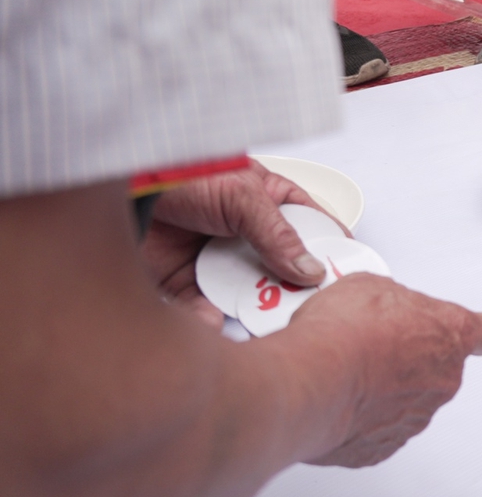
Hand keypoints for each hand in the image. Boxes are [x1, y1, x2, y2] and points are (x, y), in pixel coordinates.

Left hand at [143, 163, 338, 327]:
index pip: (311, 228)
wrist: (123, 190)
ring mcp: (217, 258)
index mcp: (269, 203)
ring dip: (251, 308)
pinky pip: (202, 307)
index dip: (328, 251)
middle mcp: (247, 234)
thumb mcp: (243, 197)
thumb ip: (279, 235)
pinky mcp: (184, 281)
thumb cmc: (182, 174)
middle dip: (291, 290)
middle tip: (301, 308)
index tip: (342, 276)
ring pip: (246, 293)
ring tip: (257, 322)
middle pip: (282, 269)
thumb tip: (311, 269)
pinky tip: (210, 322)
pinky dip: (205, 319)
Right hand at [285, 273, 481, 466]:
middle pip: (439, 368)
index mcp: (449, 334)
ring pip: (408, 401)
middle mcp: (442, 379)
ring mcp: (416, 416)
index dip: (477, 333)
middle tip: (373, 348)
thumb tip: (383, 307)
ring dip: (385, 390)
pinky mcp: (384, 446)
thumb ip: (394, 301)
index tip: (476, 334)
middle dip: (410, 360)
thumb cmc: (343, 333)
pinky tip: (339, 401)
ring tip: (347, 374)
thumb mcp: (371, 288)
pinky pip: (378, 429)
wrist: (312, 380)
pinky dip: (362, 419)